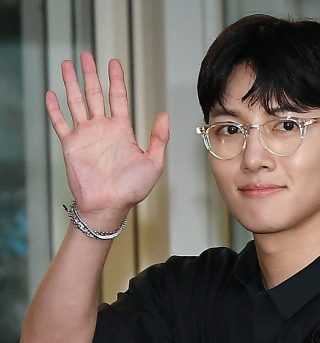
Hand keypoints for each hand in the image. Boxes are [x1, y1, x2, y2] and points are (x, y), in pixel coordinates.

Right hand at [46, 51, 168, 227]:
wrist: (109, 206)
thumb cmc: (132, 190)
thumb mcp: (153, 163)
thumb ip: (159, 138)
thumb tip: (164, 115)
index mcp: (121, 130)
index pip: (117, 97)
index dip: (115, 79)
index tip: (113, 62)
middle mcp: (102, 129)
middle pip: (94, 94)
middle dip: (90, 74)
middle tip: (86, 56)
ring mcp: (86, 135)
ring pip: (76, 102)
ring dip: (71, 83)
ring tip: (67, 64)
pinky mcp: (71, 145)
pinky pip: (60, 123)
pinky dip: (54, 109)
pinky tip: (51, 94)